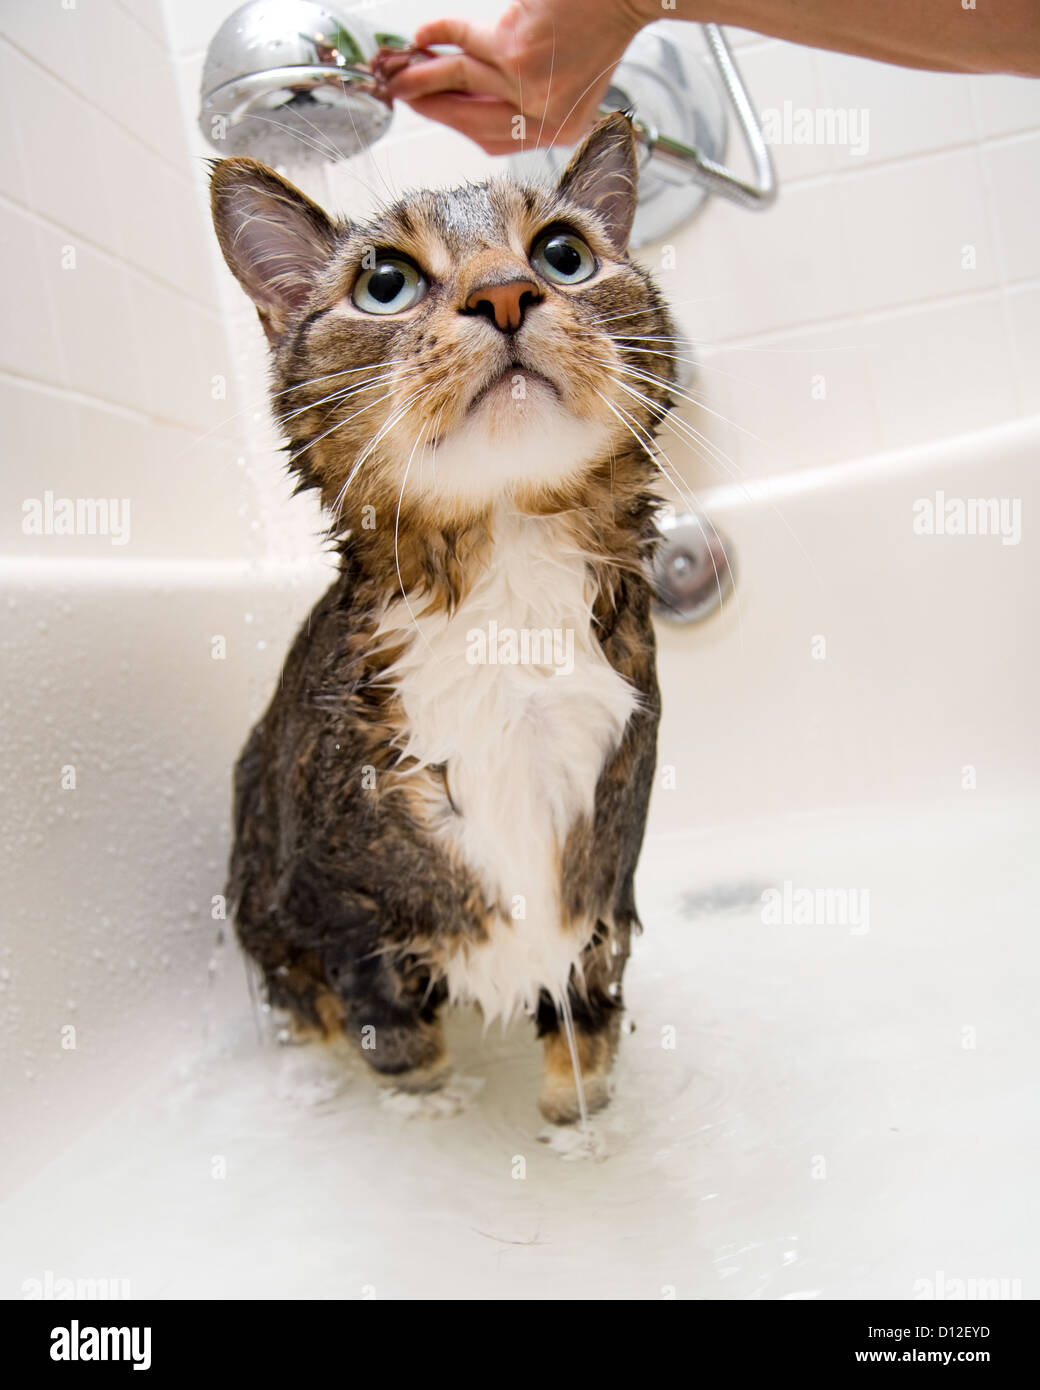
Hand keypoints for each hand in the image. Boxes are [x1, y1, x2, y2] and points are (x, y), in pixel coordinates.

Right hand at [381, 1, 648, 153]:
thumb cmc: (602, 25)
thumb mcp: (573, 77)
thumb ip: (532, 95)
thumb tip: (473, 91)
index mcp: (558, 127)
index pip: (492, 139)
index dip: (455, 125)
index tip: (430, 111)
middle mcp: (542, 115)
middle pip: (470, 120)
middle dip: (431, 107)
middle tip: (402, 94)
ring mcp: (527, 85)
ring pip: (460, 81)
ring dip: (424, 75)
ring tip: (401, 71)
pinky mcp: (516, 51)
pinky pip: (465, 43)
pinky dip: (441, 35)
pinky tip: (424, 36)